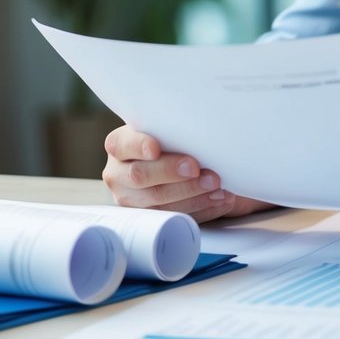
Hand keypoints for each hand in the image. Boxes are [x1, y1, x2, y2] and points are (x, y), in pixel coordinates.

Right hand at [102, 125, 273, 222]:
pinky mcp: (151, 218)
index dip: (138, 146)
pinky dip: (202, 208)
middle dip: (171, 172)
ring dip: (191, 194)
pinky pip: (174, 217)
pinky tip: (220, 199)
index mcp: (119, 145)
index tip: (155, 148)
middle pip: (140, 176)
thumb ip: (173, 127)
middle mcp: (118, 174)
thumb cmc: (173, 138)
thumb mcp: (167, 128)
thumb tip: (201, 120)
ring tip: (217, 186)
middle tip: (197, 168)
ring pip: (157, 201)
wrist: (177, 160)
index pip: (122, 144)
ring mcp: (132, 199)